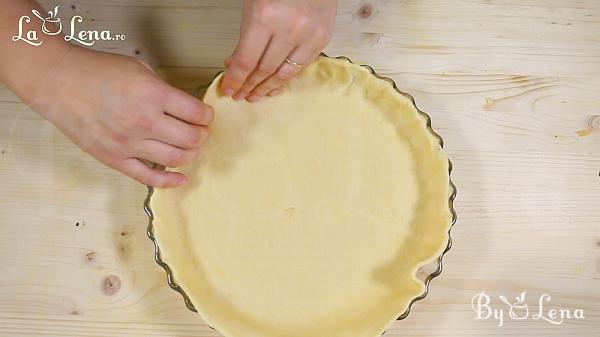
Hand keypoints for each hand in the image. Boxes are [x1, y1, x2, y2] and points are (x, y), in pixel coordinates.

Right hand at [34, 46, 213, 187]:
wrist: (59, 82)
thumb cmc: (96, 71)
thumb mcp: (140, 70)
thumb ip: (165, 91)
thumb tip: (186, 109)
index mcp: (153, 95)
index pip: (197, 114)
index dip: (207, 116)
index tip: (204, 116)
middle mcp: (144, 121)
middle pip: (192, 139)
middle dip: (202, 135)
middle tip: (199, 131)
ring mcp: (129, 144)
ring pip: (177, 159)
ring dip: (191, 154)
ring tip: (189, 147)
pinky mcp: (115, 159)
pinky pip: (149, 177)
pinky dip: (170, 181)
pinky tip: (181, 179)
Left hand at [221, 0, 336, 101]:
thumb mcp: (254, 5)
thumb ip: (245, 35)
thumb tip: (236, 65)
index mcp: (266, 17)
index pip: (246, 61)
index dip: (235, 80)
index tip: (228, 89)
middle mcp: (289, 28)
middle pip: (265, 70)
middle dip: (249, 86)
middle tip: (240, 95)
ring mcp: (309, 35)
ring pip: (285, 74)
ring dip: (267, 88)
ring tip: (256, 95)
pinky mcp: (322, 39)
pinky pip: (301, 67)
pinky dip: (286, 79)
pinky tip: (276, 85)